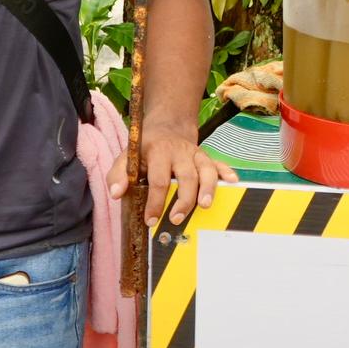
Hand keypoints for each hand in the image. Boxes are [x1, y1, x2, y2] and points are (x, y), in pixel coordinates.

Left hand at [121, 125, 238, 224]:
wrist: (166, 127)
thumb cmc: (145, 148)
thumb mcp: (126, 156)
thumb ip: (118, 174)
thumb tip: (116, 194)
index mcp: (159, 152)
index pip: (159, 180)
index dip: (156, 201)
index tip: (152, 220)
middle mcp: (180, 152)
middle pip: (187, 177)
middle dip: (183, 200)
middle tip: (176, 219)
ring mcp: (196, 154)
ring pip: (207, 170)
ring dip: (208, 188)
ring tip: (205, 205)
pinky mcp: (206, 157)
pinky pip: (219, 163)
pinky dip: (227, 172)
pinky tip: (232, 182)